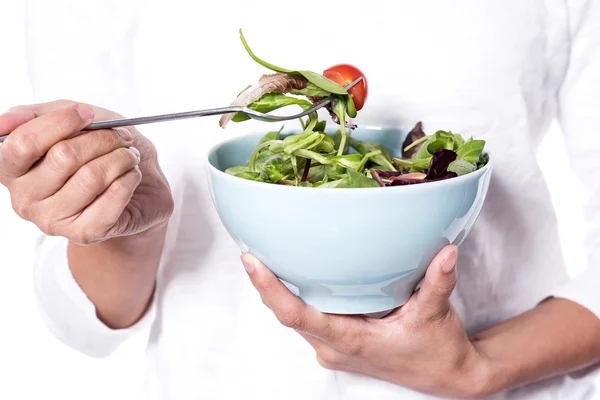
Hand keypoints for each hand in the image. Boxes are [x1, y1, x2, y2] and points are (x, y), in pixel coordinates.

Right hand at [0, 100, 173, 244]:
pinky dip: (130, 178)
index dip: (61, 122)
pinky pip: (114, 195)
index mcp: (13, 169)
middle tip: (120, 137)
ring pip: (92, 176)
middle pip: (63, 156)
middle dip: (101, 139)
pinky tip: (131, 176)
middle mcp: (25, 198)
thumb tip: (6, 121)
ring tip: (129, 157)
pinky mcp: (85, 233)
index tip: (86, 113)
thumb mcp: (72, 123)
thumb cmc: (100, 153)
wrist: (137, 190)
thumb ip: (38, 116)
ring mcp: (53, 220)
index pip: (23, 143)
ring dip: (121, 158)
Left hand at [241, 246, 491, 398]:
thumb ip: (438, 282)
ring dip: (279, 289)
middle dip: (265, 283)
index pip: (297, 315)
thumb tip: (445, 251)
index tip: (251, 262)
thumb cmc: (437, 350)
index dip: (270, 289)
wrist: (447, 375)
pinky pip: (309, 317)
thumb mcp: (436, 314)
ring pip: (296, 316)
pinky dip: (298, 296)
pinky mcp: (339, 343)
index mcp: (351, 340)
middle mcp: (334, 347)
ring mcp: (334, 347)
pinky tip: (295, 273)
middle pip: (287, 313)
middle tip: (250, 247)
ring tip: (264, 255)